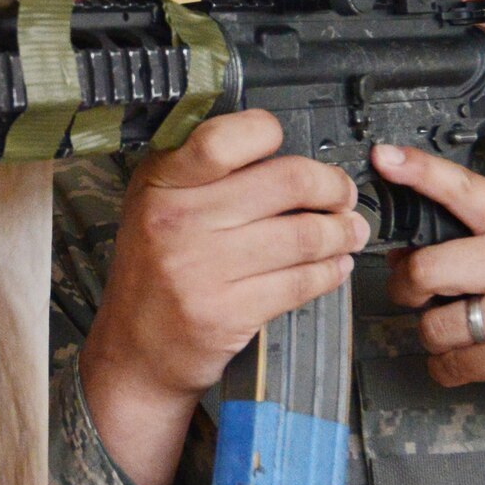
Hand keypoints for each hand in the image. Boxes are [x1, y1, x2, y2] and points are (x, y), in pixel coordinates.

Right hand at [78, 110, 366, 484]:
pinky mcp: (229, 311)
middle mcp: (178, 219)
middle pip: (287, 180)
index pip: (225, 138)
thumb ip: (200, 172)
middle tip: (342, 194)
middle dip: (332, 186)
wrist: (134, 351)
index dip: (268, 132)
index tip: (289, 145)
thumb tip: (276, 149)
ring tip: (349, 232)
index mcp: (161, 182)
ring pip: (305, 234)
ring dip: (342, 232)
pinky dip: (330, 272)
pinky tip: (334, 267)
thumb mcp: (154, 206)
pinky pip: (302, 282)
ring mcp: (203, 268)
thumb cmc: (153, 273)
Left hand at [370, 142, 484, 484]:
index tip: (385, 158)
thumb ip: (480, 242)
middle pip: (427, 269)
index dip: (419, 171)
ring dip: (434, 337)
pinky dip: (450, 368)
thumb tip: (407, 249)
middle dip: (407, 289)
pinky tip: (471, 357)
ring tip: (461, 330)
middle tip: (417, 295)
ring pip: (434, 326)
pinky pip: (454, 364)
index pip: (464, 188)